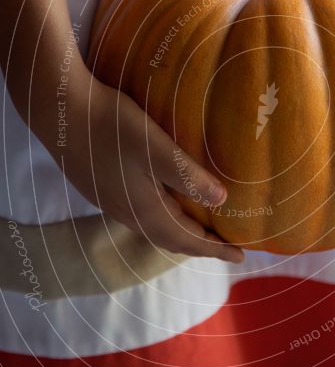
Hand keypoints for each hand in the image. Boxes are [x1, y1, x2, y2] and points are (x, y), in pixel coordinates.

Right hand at [50, 72, 243, 261]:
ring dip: (182, 232)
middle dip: (201, 246)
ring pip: (155, 228)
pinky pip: (142, 215)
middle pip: (172, 240)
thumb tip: (222, 201)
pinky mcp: (101, 188)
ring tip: (202, 227)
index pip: (188, 241)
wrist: (59, 110)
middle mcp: (128, 214)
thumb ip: (190, 177)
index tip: (241, 256)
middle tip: (226, 246)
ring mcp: (112, 202)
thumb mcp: (158, 149)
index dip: (216, 250)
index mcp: (145, 211)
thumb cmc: (111, 126)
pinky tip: (166, 202)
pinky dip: (164, 218)